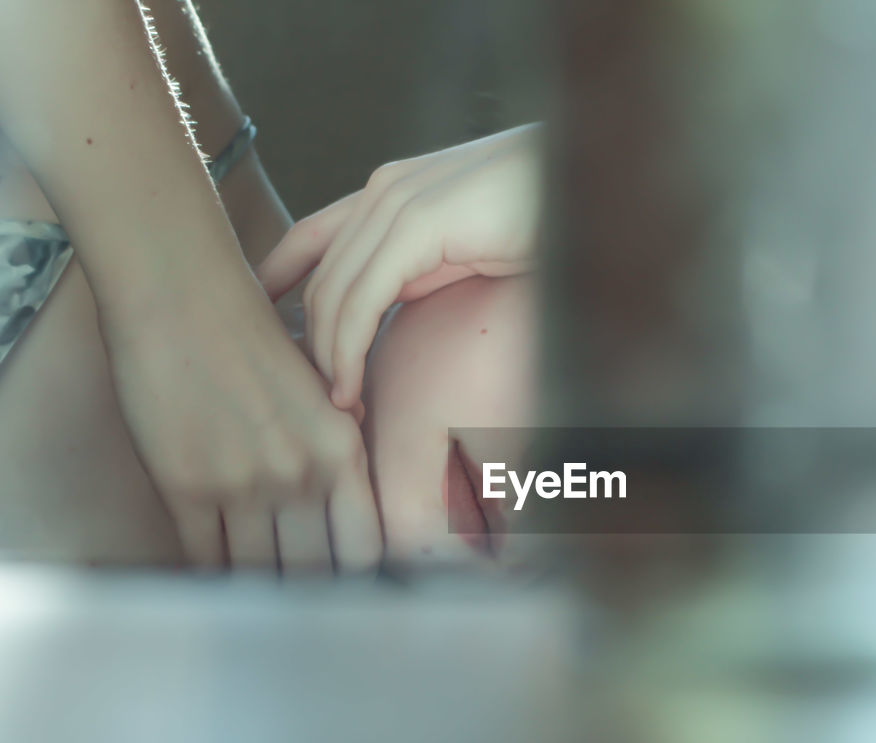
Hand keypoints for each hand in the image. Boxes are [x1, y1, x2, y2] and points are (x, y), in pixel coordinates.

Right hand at [105, 277, 382, 573]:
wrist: (185, 299)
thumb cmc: (252, 341)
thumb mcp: (321, 395)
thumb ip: (336, 452)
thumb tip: (343, 506)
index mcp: (343, 450)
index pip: (365, 549)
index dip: (356, 581)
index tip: (347, 594)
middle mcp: (303, 474)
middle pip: (314, 572)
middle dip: (307, 595)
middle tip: (301, 610)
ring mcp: (245, 484)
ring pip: (259, 572)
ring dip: (257, 588)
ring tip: (257, 598)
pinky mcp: (188, 487)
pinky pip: (205, 557)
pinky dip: (209, 571)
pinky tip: (212, 574)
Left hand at [256, 123, 540, 409]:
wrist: (596, 183)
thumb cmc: (552, 217)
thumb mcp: (475, 248)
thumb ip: (430, 267)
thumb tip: (401, 306)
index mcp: (398, 191)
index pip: (314, 237)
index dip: (279, 280)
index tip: (262, 331)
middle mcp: (387, 189)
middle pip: (319, 275)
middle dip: (310, 342)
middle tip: (319, 400)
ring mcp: (399, 200)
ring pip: (333, 291)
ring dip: (327, 357)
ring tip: (338, 409)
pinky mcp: (419, 222)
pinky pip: (362, 298)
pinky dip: (348, 349)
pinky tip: (352, 387)